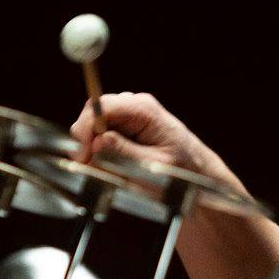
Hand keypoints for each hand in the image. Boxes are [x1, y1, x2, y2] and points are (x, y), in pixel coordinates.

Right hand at [70, 91, 230, 184]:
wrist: (195, 171)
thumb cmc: (181, 170)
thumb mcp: (153, 166)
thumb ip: (125, 153)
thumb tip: (98, 142)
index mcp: (144, 110)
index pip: (103, 106)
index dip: (86, 128)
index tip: (83, 154)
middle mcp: (134, 106)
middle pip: (93, 113)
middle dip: (86, 140)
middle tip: (87, 166)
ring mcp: (128, 115)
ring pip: (94, 125)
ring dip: (92, 148)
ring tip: (101, 169)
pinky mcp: (124, 127)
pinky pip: (101, 134)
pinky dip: (99, 151)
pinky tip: (107, 166)